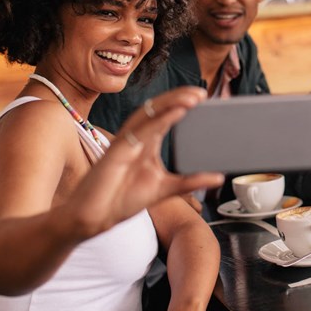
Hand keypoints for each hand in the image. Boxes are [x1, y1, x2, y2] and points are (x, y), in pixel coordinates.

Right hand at [66, 87, 223, 237]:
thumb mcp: (164, 189)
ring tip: (192, 97)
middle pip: (158, 108)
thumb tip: (218, 177)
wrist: (92, 218)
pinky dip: (159, 120)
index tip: (203, 97)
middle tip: (202, 93)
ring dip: (171, 103)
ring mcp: (126, 142)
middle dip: (179, 97)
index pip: (165, 114)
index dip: (182, 103)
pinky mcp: (117, 151)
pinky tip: (176, 112)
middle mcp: (136, 137)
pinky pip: (140, 131)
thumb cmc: (121, 200)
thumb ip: (190, 182)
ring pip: (148, 113)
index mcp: (146, 142)